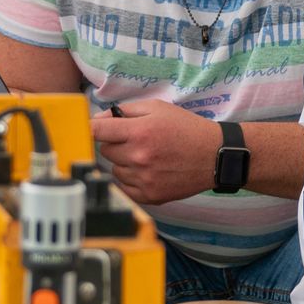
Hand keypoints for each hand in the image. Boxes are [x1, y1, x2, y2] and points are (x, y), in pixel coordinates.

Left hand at [89, 100, 217, 205]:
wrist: (214, 156)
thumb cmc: (186, 129)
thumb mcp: (158, 108)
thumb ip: (125, 111)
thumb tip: (98, 119)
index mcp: (139, 132)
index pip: (96, 131)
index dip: (90, 128)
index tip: (88, 129)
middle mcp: (139, 157)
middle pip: (105, 150)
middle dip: (116, 143)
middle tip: (135, 139)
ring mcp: (143, 179)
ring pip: (114, 169)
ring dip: (123, 162)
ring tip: (145, 156)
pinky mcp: (150, 195)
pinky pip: (124, 187)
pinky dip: (130, 179)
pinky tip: (147, 170)